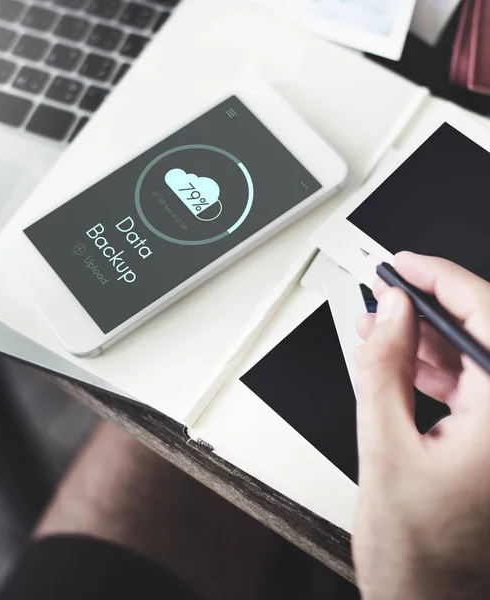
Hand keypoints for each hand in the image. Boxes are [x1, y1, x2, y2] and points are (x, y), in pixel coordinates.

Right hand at [353, 251, 489, 599]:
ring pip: (473, 360)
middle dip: (428, 310)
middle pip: (482, 337)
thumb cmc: (418, 552)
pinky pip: (468, 386)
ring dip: (424, 339)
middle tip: (385, 294)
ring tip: (378, 327)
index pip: (488, 321)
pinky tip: (395, 360)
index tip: (406, 267)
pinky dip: (430, 369)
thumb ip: (384, 370)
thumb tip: (390, 314)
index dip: (443, 283)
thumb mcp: (384, 447)